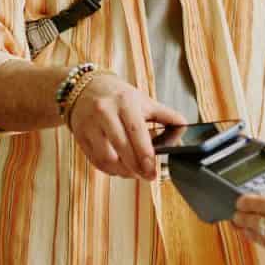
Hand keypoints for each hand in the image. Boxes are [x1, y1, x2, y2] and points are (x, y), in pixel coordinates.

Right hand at [68, 70, 185, 181]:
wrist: (85, 88)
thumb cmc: (118, 96)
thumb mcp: (143, 100)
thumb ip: (165, 115)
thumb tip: (184, 127)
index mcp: (125, 102)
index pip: (136, 133)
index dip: (146, 156)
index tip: (153, 171)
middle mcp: (105, 113)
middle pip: (121, 148)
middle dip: (136, 168)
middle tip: (147, 176)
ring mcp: (90, 125)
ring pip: (107, 158)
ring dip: (123, 171)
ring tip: (134, 173)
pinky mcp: (80, 136)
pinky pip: (96, 161)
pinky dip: (110, 169)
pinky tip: (120, 168)